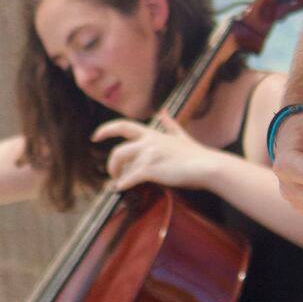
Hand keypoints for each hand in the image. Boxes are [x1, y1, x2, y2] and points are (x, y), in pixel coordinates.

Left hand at [92, 116, 222, 191]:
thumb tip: (163, 112)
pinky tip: (121, 189)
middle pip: (118, 151)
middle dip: (112, 164)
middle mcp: (147, 142)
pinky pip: (129, 178)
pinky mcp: (150, 169)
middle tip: (112, 174)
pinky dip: (123, 185)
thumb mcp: (181, 135)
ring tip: (120, 184)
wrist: (208, 166)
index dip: (106, 130)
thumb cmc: (197, 154)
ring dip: (118, 177)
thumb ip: (170, 124)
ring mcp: (148, 155)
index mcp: (152, 133)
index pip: (123, 126)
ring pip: (123, 166)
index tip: (95, 136)